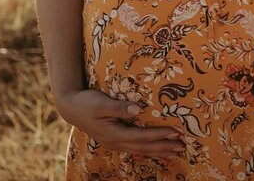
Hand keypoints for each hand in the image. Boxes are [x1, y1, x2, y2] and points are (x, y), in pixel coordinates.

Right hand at [55, 89, 185, 158]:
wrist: (70, 108)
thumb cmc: (86, 102)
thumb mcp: (101, 103)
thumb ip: (120, 107)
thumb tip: (138, 109)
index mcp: (114, 133)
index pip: (142, 136)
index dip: (159, 135)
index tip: (175, 132)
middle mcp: (116, 142)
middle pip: (144, 147)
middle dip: (164, 146)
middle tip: (182, 146)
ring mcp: (115, 143)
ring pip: (141, 150)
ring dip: (159, 151)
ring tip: (176, 152)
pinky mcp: (115, 140)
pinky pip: (135, 148)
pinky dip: (148, 150)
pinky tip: (157, 151)